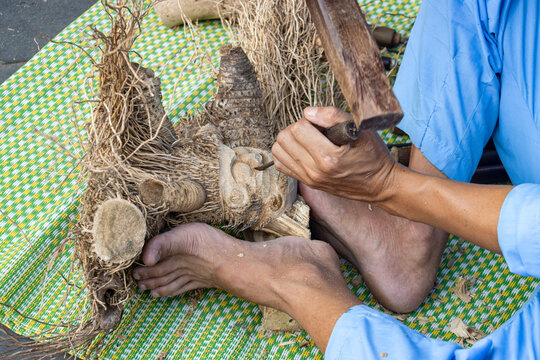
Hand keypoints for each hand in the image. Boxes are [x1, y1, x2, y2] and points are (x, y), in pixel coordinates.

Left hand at [271, 106, 397, 202]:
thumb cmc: (373, 156)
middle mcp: (315, 171)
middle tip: (313, 129)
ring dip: (289, 139)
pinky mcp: (307, 183)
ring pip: (278, 151)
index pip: (298, 128)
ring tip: (307, 139)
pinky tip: (302, 149)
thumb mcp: (361, 130)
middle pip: (284, 138)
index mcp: (329, 158)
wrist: (379, 184)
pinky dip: (287, 153)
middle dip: (296, 127)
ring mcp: (309, 179)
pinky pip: (281, 164)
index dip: (309, 120)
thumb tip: (308, 112)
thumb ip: (333, 116)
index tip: (321, 123)